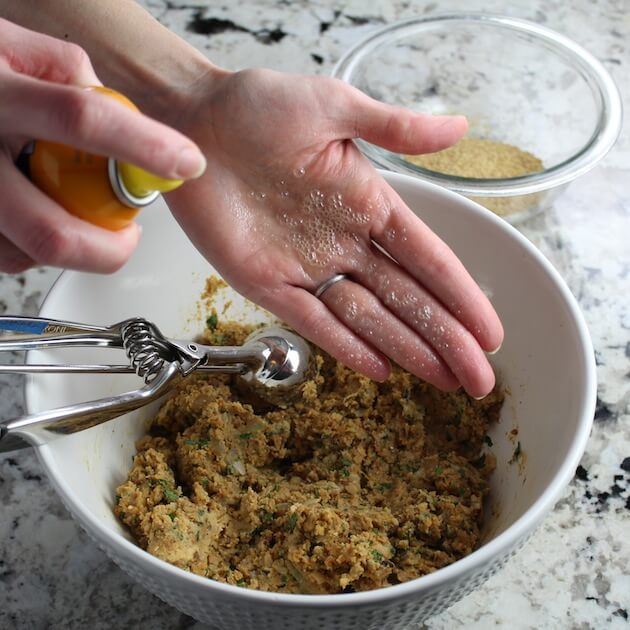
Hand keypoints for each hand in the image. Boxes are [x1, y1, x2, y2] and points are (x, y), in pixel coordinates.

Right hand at [0, 18, 204, 273]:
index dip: (144, 146)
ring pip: (28, 254)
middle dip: (109, 248)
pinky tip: (45, 218)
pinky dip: (39, 249)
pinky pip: (7, 257)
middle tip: (129, 236)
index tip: (187, 162)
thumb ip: (65, 70)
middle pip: (53, 231)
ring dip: (75, 249)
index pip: (81, 119)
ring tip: (80, 217)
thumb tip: (117, 110)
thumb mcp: (10, 45)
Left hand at [166, 69, 502, 397]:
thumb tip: (460, 128)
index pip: (427, 259)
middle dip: (446, 340)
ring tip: (444, 383)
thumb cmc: (256, 106)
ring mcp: (307, 266)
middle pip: (407, 300)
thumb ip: (394, 127)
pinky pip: (313, 321)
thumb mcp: (332, 106)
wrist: (191, 123)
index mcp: (367, 202)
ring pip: (368, 318)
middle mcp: (344, 241)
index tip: (490, 332)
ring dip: (407, 351)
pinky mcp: (266, 282)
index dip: (461, 297)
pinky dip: (346, 347)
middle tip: (479, 380)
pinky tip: (381, 371)